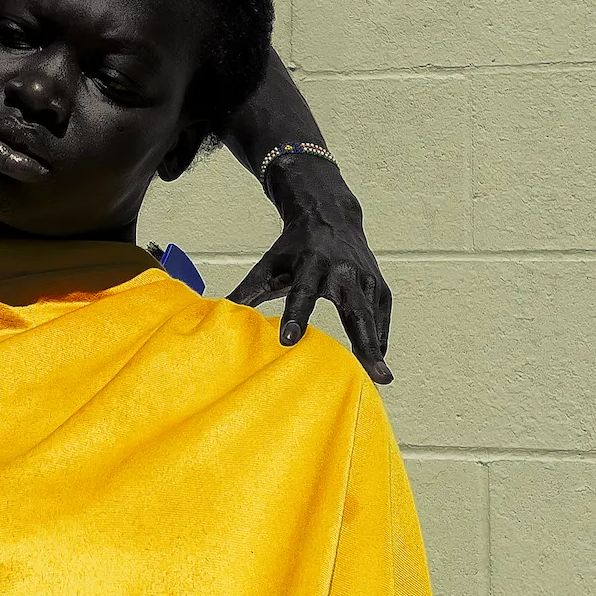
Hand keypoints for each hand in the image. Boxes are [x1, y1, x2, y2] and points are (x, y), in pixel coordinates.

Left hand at [228, 158, 392, 381]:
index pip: (302, 293)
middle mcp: (343, 270)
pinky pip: (380, 317)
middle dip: (363, 342)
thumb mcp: (268, 265)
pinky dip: (379, 339)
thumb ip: (246, 292)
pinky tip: (376, 361)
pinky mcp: (378, 285)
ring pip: (372, 317)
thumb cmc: (294, 248)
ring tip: (381, 378)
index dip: (296, 316)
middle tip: (373, 372)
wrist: (330, 217)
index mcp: (311, 264)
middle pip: (355, 310)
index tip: (289, 341)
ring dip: (376, 347)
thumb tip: (214, 315)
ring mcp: (366, 278)